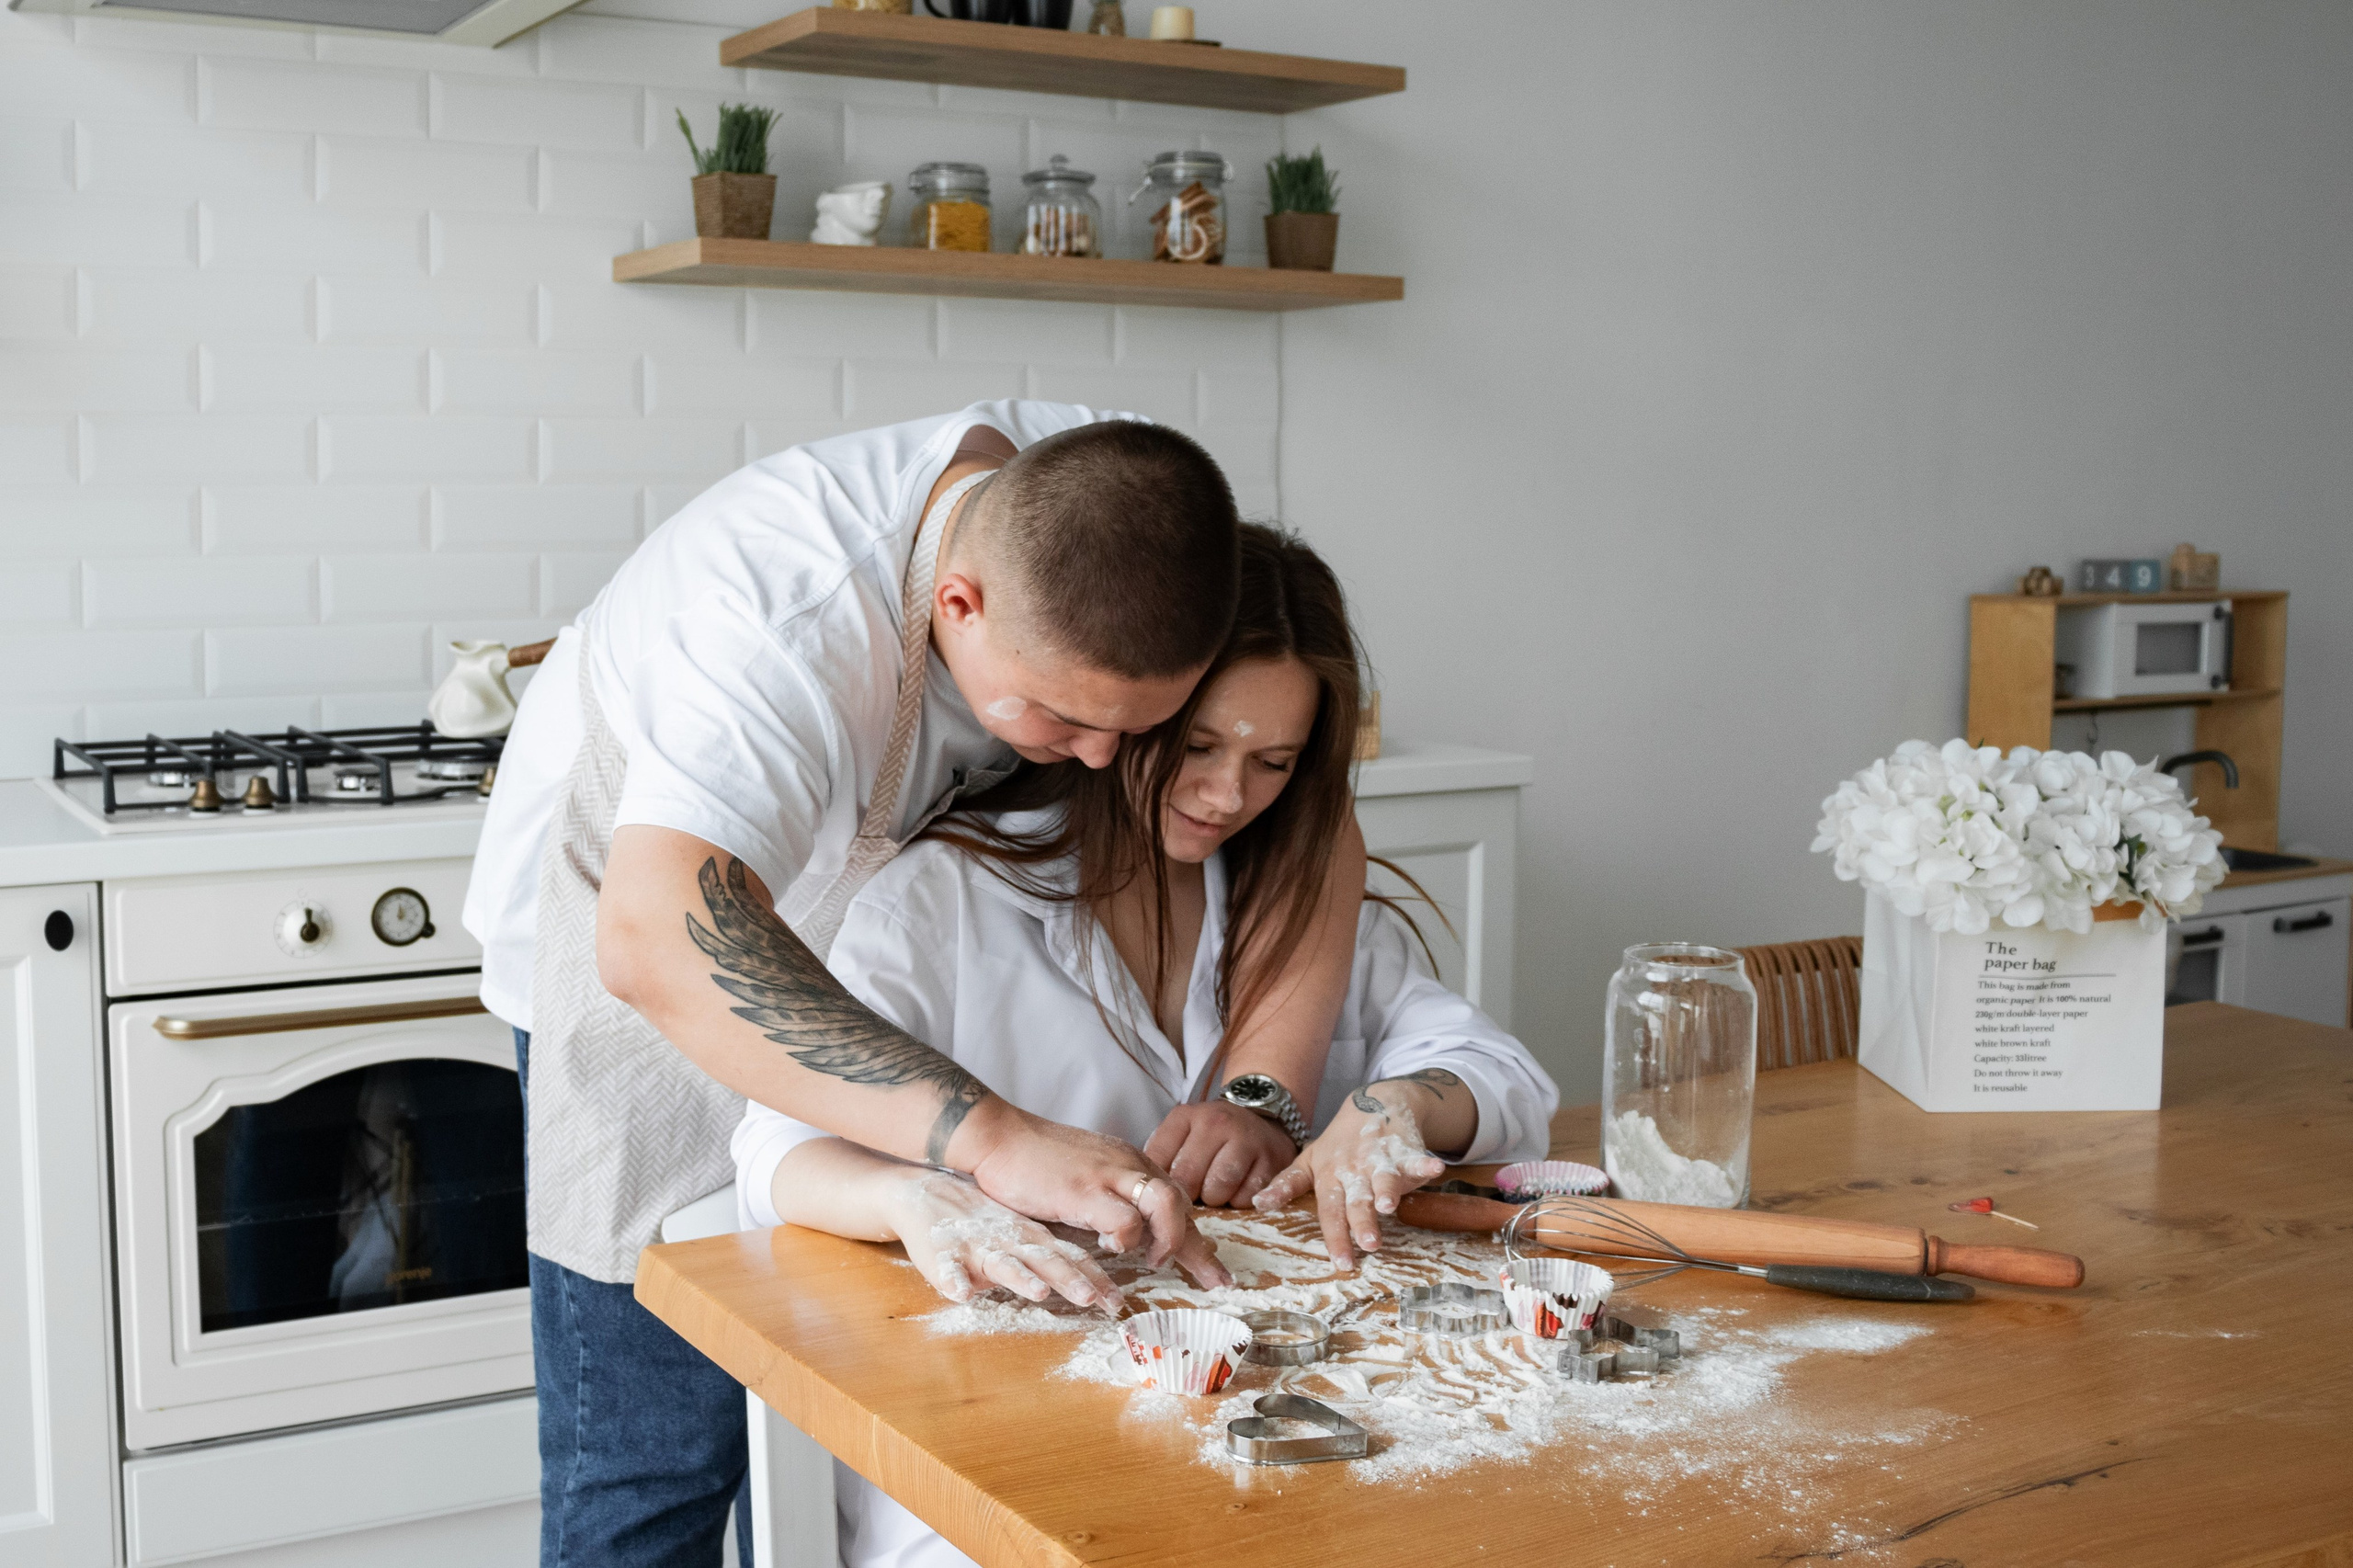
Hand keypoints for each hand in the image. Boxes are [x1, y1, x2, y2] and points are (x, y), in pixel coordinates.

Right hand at [889, 1171, 1120, 1311]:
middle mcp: (1011, 1243)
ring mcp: (978, 1248)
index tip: (1118, 1303)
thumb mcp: (1021, 1233)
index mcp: (1032, 1240)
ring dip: (1022, 1279)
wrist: (927, 1192)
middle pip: (1045, 1262)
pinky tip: (962, 1293)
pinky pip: (949, 1270)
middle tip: (1090, 1299)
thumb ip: (1050, 1256)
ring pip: (1003, 1265)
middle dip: (1068, 1280)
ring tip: (1038, 1293)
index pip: (1071, 1259)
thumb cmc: (982, 1221)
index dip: (1095, 1279)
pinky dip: (956, 1281)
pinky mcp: (944, 1254)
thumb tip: (1092, 1286)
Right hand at [954, 1099, 1231, 1289]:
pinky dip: (1127, 1238)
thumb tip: (1131, 1230)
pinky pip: (1124, 1218)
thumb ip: (1111, 1195)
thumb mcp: (1087, 1174)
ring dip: (1169, 1238)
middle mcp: (1127, 1165)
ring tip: (1154, 1262)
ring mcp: (1107, 1175)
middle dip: (1199, 1248)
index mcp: (1130, 1163)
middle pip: (1181, 1204)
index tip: (1212, 1269)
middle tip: (1213, 1281)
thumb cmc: (1036, 1160)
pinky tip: (1111, 1246)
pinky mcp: (1082, 1191)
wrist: (998, 1137)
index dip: (1196, 1237)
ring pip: (1165, 1203)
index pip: (1176, 1200)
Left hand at [1143, 1101, 1295, 1208]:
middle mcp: (1216, 1122)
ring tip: (1214, 1193)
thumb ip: (1161, 1157)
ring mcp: (1246, 1139)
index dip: (1161, 1184)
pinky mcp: (1271, 1159)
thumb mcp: (1182, 1134)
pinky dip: (1239, 1201)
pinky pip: (1247, 1197)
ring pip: (1218, 1188)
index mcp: (1186, 1116)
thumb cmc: (1213, 1137)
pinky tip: (1237, 1190)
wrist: (1261, 1119)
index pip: (1159, 1160)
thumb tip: (1139, 1192)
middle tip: (1193, 1195)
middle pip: (1188, 1177)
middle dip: (1188, 1195)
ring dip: (1214, 1199)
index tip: (1166, 1191)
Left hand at [1253, 1075, 1454, 1271]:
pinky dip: (1424, 1162)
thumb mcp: (1310, 1161)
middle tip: (1368, 1245)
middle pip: (1357, 1199)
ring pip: (1382, 1177)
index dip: (1336, 1237)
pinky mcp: (1404, 1146)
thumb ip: (1287, 1184)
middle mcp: (1353, 1168)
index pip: (1330, 1211)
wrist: (1374, 1102)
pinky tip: (1435, 1169)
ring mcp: (1379, 1156)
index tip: (1342, 1264)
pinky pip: (1415, 1156)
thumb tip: (1257, 1204)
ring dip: (1386, 1190)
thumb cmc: (1340, 1142)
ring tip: (1388, 1206)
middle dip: (1361, 1221)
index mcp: (1330, 1175)